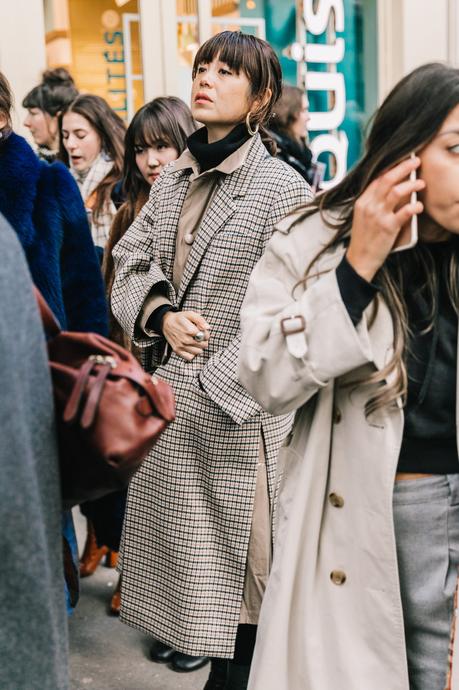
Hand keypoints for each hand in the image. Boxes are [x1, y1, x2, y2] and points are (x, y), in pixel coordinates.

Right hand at [162, 310, 210, 360]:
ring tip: (194, 341)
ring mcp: (181, 346)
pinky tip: (190, 347)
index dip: (206, 334)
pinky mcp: (177, 351)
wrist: (166, 323)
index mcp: (189, 330)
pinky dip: (192, 353)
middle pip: (203, 345)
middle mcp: (185, 339)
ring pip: (198, 352)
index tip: (202, 331)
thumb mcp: (190, 314)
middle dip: (203, 340)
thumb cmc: (179, 318)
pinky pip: (190, 357)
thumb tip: (207, 327)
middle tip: (198, 336)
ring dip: (198, 347)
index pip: (205, 337)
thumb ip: (200, 320)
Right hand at [346, 156, 424, 281]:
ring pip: (396, 192)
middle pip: (387, 179)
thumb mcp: (362, 216)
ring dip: (411, 185)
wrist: (359, 259)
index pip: (378, 178)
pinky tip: (419, 206)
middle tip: (416, 162)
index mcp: (362, 202)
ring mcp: (378, 216)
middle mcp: (369, 206)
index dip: (392, 168)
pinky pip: (405, 212)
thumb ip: (374, 202)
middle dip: (404, 167)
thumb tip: (392, 188)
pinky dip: (414, 206)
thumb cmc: (363, 239)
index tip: (403, 162)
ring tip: (420, 183)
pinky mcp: (388, 227)